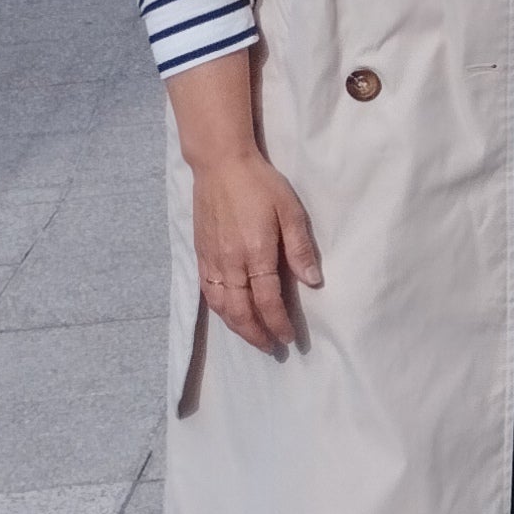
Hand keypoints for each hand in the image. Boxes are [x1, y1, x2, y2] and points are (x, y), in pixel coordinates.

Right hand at [189, 146, 322, 355]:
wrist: (220, 165)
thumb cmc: (260, 185)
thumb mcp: (290, 211)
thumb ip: (300, 248)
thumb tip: (313, 281)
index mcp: (255, 254)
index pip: (268, 301)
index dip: (278, 323)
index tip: (290, 338)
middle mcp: (230, 263)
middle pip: (241, 311)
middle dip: (257, 334)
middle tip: (273, 348)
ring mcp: (212, 260)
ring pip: (221, 306)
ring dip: (237, 327)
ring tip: (253, 339)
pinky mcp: (201, 254)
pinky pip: (207, 292)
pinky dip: (218, 310)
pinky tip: (228, 315)